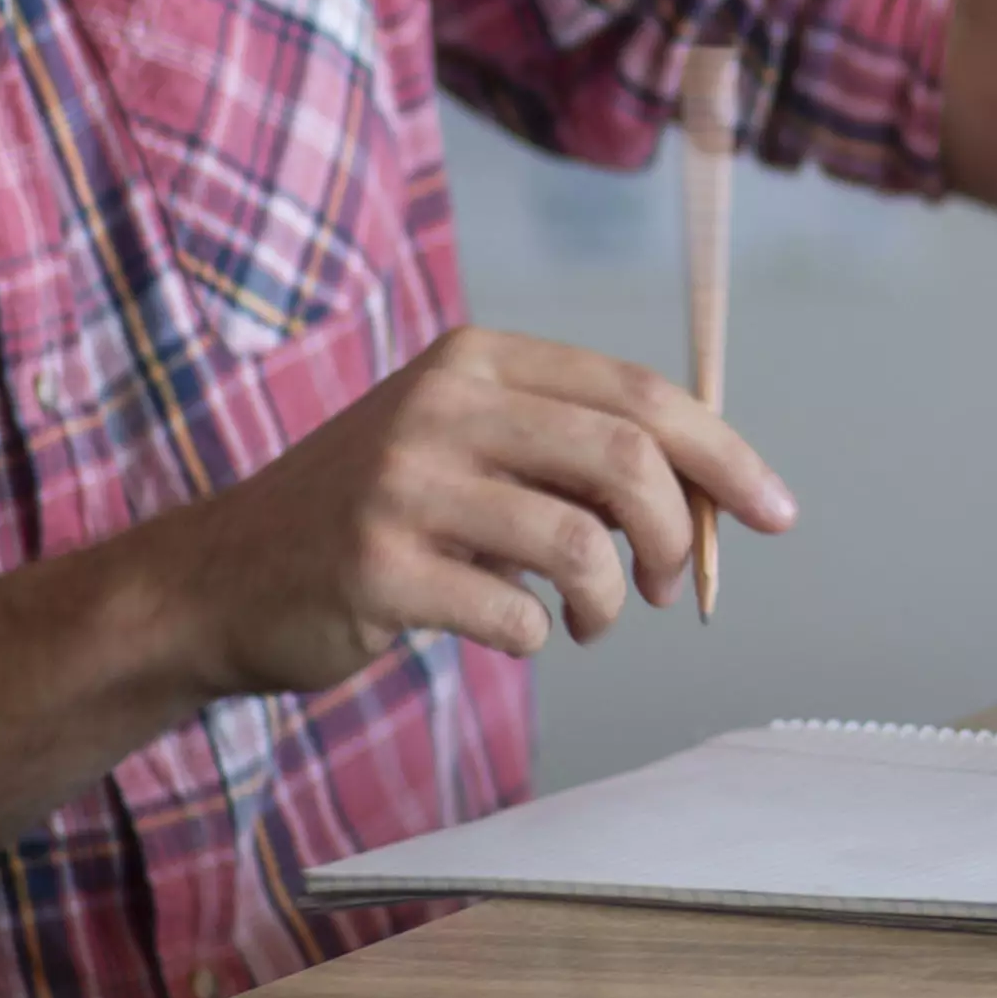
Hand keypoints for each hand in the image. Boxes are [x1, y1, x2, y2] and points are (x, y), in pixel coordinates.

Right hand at [142, 325, 798, 696]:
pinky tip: (514, 633)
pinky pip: (515, 614)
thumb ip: (576, 454)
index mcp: (477, 360)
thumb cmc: (376, 518)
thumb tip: (718, 497)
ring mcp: (401, 485)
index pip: (639, 392)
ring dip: (612, 601)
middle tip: (677, 588)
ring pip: (581, 543)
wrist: (218, 581)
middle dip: (681, 535)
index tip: (778, 513)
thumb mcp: (470, 450)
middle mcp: (439, 406)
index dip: (724, 455)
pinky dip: (538, 637)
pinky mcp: (374, 568)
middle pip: (627, 459)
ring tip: (592, 621)